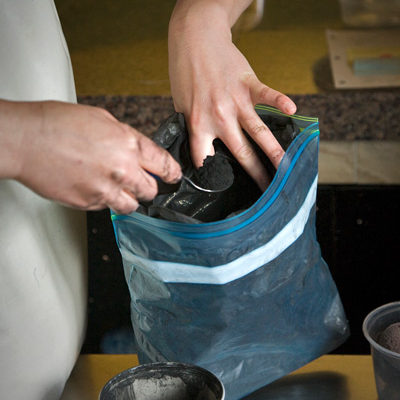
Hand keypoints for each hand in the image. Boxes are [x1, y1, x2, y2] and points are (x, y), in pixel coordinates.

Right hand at [0, 100, 180, 212]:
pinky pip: (107, 208)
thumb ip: (125, 137)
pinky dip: (106, 201)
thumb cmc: (56, 124)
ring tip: (117, 188)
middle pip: (151, 190)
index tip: (174, 176)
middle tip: (142, 183)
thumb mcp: (101, 119)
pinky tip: (94, 187)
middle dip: (149, 187)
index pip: (164, 164)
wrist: (26, 140)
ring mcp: (106, 189)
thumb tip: (136, 149)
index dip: (172, 172)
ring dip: (129, 198)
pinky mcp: (89, 203)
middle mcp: (122, 169)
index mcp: (128, 144)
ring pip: (132, 205)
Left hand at [168, 1, 295, 189]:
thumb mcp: (181, 106)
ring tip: (286, 169)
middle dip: (256, 175)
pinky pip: (268, 95)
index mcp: (198, 125)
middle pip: (241, 153)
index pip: (205, 159)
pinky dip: (281, 102)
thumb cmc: (186, 75)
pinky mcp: (249, 84)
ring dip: (274, 152)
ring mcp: (236, 101)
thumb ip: (193, 128)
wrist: (194, 40)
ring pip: (259, 132)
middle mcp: (219, 117)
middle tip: (268, 191)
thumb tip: (201, 149)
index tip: (225, 188)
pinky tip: (292, 112)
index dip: (213, 176)